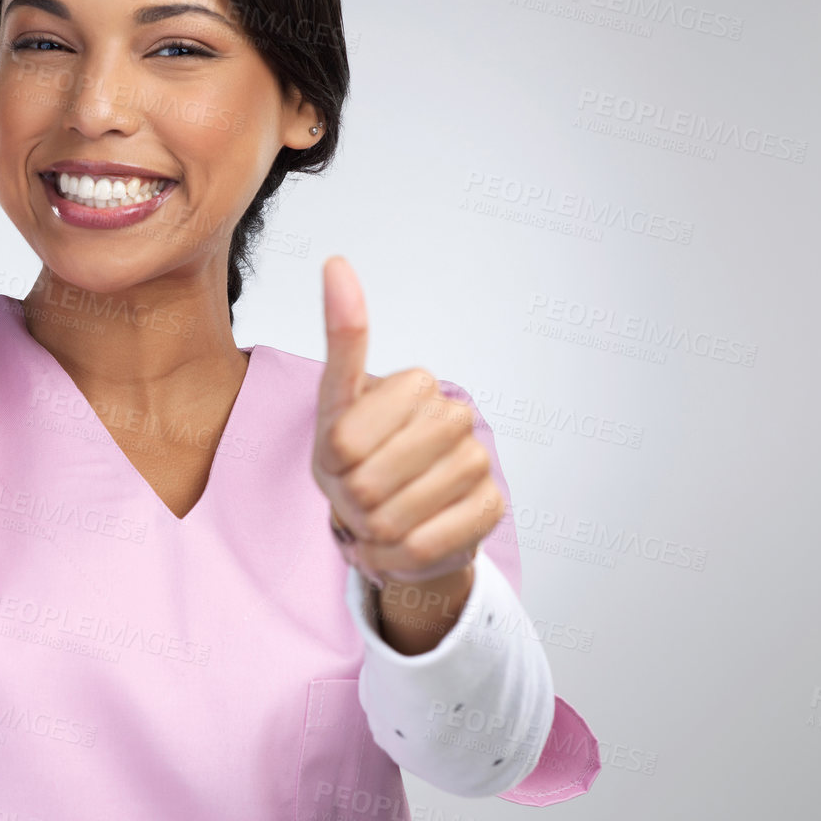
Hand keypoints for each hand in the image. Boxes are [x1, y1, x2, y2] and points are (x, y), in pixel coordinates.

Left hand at [312, 256, 504, 586]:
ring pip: (392, 518)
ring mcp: (478, 462)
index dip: (329, 465)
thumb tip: (336, 262)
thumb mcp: (335, 406)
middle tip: (357, 496)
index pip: (342, 441)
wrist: (398, 524)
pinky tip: (394, 545)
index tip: (341, 460)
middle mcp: (454, 417)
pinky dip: (392, 558)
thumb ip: (342, 339)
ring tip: (376, 519)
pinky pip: (419, 546)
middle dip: (348, 501)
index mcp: (415, 385)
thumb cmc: (357, 460)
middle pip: (366, 482)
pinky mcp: (490, 510)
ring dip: (369, 532)